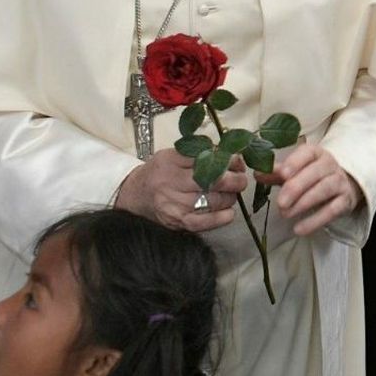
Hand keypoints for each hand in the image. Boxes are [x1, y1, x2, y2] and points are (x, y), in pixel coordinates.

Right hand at [115, 147, 245, 232]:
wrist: (135, 195)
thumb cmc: (159, 172)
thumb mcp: (173, 155)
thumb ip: (198, 153)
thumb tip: (230, 154)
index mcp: (171, 161)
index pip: (207, 158)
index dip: (229, 160)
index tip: (237, 161)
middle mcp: (171, 183)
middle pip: (213, 180)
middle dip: (235, 179)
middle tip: (240, 178)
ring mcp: (175, 205)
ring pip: (213, 201)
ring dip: (230, 197)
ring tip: (231, 193)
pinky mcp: (178, 222)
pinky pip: (205, 222)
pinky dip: (221, 217)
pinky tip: (229, 212)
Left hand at [255, 143, 361, 235]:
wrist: (342, 183)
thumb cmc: (311, 175)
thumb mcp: (294, 170)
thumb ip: (277, 173)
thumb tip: (257, 173)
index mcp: (315, 153)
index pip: (307, 153)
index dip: (295, 162)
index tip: (282, 174)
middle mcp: (330, 164)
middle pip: (315, 173)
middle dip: (296, 187)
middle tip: (280, 203)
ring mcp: (340, 181)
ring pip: (324, 189)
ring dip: (304, 203)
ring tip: (286, 214)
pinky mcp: (346, 200)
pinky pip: (333, 210)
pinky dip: (316, 220)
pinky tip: (299, 229)